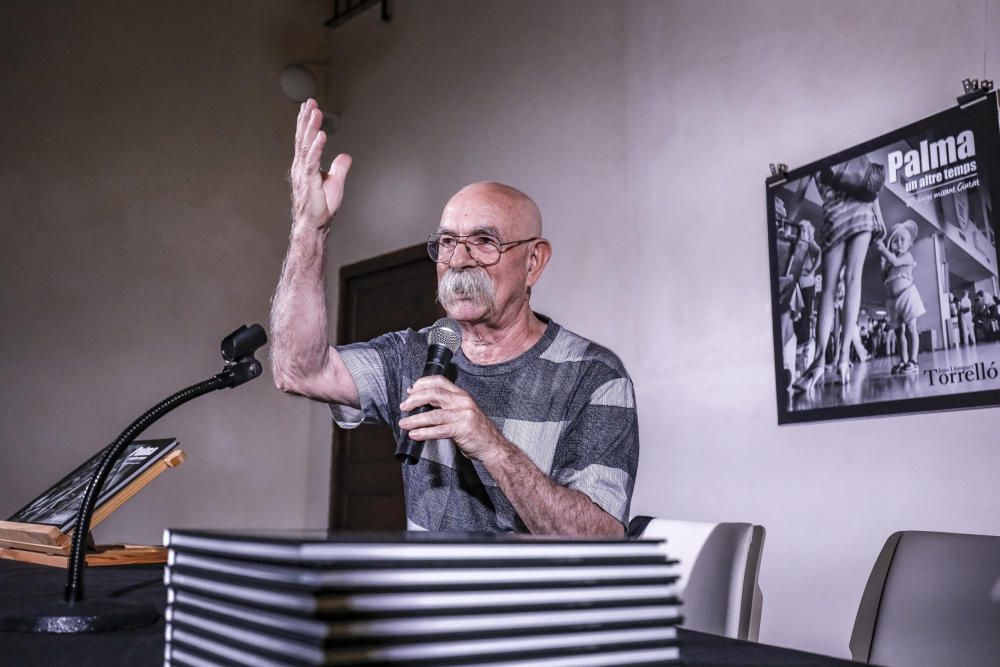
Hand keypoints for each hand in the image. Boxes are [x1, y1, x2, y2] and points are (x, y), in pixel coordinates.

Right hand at [290, 99, 351, 229]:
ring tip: (315, 112)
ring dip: (310, 128)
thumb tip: (345, 156)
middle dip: (306, 119)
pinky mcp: (309, 182)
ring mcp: (303, 174)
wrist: (315, 226)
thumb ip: (339, 168)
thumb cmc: (322, 207)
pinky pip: (312, 162)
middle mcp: (301, 166)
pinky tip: (320, 135)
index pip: (305, 140)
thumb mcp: (335, 183)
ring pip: (306, 146)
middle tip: (310, 102)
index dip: (307, 123)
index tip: (310, 106)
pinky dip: (316, 148)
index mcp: (306, 165)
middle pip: (303, 138)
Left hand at [398, 376, 506, 461]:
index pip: (439, 381)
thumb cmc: (476, 430)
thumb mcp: (462, 412)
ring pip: (433, 414)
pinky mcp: (462, 429)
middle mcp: (462, 401)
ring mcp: (463, 415)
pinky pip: (439, 430)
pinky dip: (424, 432)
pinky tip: (414, 435)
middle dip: (414, 399)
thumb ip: (446, 407)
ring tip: (404, 424)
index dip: (422, 383)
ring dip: (415, 419)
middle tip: (403, 407)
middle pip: (433, 394)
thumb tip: (422, 407)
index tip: (410, 390)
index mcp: (461, 395)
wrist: (493, 446)